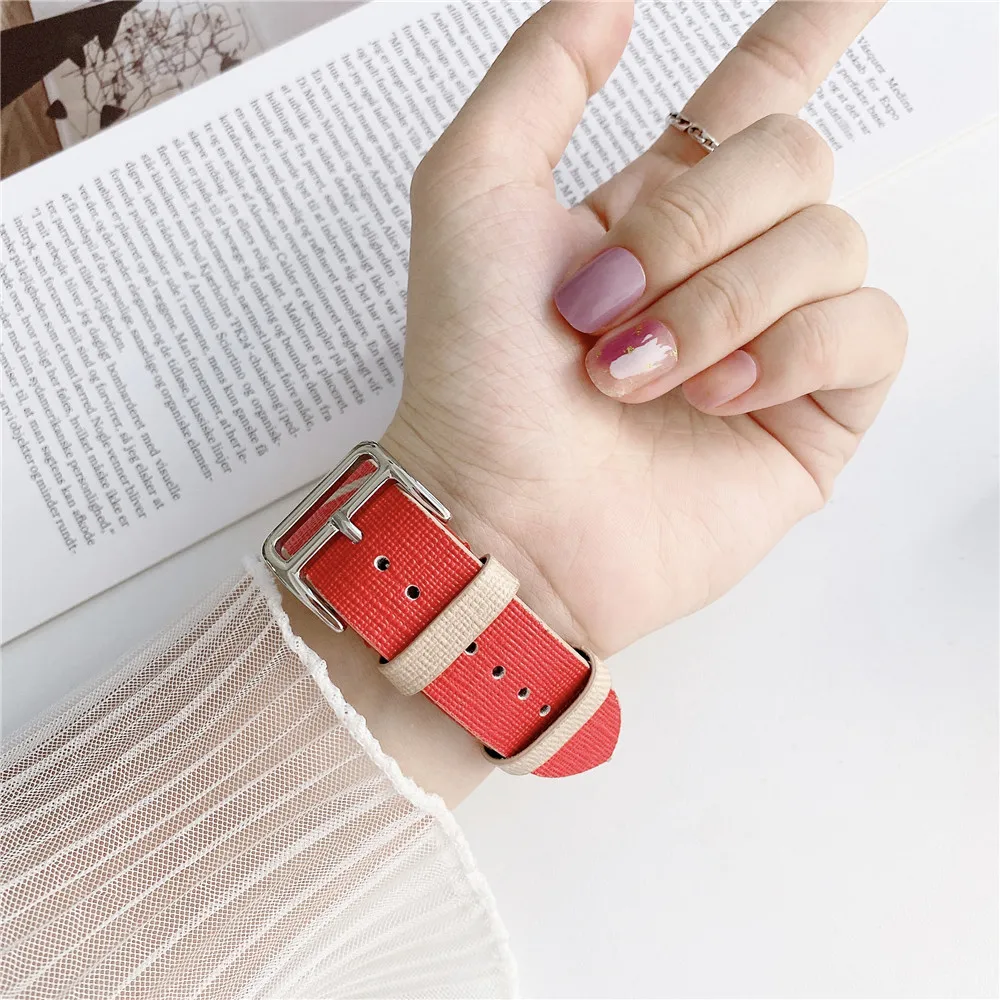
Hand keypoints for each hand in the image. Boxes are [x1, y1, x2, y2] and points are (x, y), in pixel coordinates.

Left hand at [383, 0, 906, 661]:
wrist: (503, 518)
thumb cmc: (474, 376)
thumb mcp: (471, 198)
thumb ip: (539, 80)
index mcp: (657, 207)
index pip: (763, 89)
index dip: (819, 27)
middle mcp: (724, 263)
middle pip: (796, 155)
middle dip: (694, 228)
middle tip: (605, 312)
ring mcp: (776, 338)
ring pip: (833, 240)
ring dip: (720, 305)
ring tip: (638, 378)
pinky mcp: (815, 411)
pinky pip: (869, 328)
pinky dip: (788, 352)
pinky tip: (718, 399)